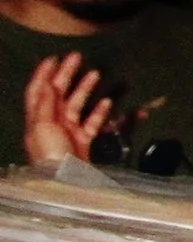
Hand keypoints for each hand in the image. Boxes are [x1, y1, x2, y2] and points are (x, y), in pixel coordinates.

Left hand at [24, 51, 114, 166]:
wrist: (65, 184)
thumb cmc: (50, 156)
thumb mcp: (43, 127)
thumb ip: (46, 104)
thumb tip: (49, 84)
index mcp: (37, 120)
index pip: (37, 91)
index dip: (43, 73)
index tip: (53, 58)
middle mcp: (51, 124)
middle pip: (57, 94)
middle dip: (66, 74)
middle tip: (77, 57)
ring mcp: (67, 133)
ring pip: (76, 105)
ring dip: (84, 88)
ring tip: (95, 74)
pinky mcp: (83, 142)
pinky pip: (91, 123)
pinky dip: (99, 111)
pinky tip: (107, 102)